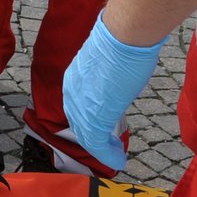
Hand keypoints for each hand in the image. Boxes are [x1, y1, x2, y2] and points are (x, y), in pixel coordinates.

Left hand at [62, 15, 166, 173]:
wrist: (124, 35)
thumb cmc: (123, 40)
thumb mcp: (110, 62)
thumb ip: (107, 77)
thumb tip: (117, 82)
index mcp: (74, 77)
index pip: (77, 106)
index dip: (89, 121)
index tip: (102, 131)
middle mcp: (72, 91)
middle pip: (79, 123)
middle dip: (93, 139)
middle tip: (108, 148)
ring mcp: (81, 104)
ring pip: (87, 135)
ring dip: (102, 150)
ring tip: (115, 158)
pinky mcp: (94, 114)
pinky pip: (96, 142)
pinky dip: (107, 155)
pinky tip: (118, 161)